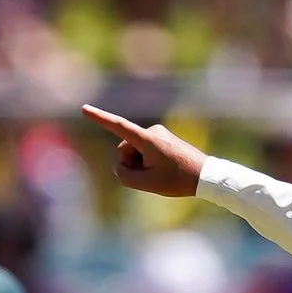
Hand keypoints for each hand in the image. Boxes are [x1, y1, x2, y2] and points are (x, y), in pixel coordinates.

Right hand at [79, 105, 204, 197]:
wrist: (207, 176)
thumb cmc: (178, 180)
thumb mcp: (148, 183)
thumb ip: (125, 175)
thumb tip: (120, 166)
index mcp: (147, 139)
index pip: (118, 126)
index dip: (100, 118)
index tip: (84, 109)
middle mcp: (152, 131)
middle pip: (125, 149)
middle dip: (131, 164)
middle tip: (153, 175)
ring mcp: (158, 134)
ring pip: (135, 152)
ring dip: (141, 164)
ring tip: (162, 173)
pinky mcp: (163, 138)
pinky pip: (145, 152)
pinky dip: (149, 163)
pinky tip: (165, 170)